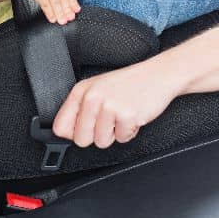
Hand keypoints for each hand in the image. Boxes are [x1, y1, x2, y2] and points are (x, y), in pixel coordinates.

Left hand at [52, 59, 176, 147]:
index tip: (85, 127)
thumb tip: (65, 134)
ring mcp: (109, 105)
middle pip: (81, 140)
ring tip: (122, 115)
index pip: (60, 126)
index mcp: (82, 90)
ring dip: (115, 133)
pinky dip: (130, 131)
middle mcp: (93, 96)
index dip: (73, 133)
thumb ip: (81, 109)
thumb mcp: (99, 89)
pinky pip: (122, 139)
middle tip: (109, 119)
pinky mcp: (127, 115)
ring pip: (102, 142)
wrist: (158, 75)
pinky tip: (133, 115)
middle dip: (97, 135)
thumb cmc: (128, 84)